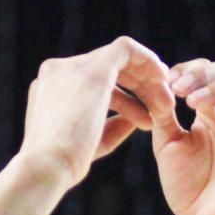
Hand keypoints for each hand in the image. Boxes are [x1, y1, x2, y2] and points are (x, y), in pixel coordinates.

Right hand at [19, 37, 180, 187]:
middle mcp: (59, 71)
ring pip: (119, 60)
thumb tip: (133, 119)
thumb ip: (111, 126)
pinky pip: (126, 49)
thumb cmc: (65, 163)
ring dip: (146, 80)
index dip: (124, 96)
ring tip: (166, 106)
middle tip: (163, 107)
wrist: (48, 165)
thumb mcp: (90, 141)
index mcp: (52, 88)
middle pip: (108, 70)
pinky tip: (162, 78)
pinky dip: (147, 60)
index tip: (146, 113)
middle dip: (139, 87)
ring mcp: (73, 67)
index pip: (94, 83)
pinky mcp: (92, 70)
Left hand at [157, 59, 214, 214]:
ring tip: (193, 102)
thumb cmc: (186, 188)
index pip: (208, 72)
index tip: (166, 81)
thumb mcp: (168, 145)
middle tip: (179, 88)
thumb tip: (159, 83)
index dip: (189, 69)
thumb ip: (164, 115)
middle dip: (203, 74)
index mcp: (211, 112)